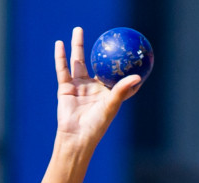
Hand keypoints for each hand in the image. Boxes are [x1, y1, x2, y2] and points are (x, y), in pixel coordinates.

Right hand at [54, 27, 141, 149]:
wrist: (76, 136)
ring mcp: (78, 86)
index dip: (122, 63)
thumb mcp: (111, 105)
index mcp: (106, 91)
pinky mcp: (65, 87)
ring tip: (78, 30)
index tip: (131, 50)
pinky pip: (63, 69)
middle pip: (96, 63)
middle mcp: (93, 87)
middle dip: (99, 49)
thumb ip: (122, 90)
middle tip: (104, 34)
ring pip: (78, 62)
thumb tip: (138, 76)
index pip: (116, 74)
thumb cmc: (97, 125)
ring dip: (77, 46)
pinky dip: (61, 56)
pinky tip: (60, 43)